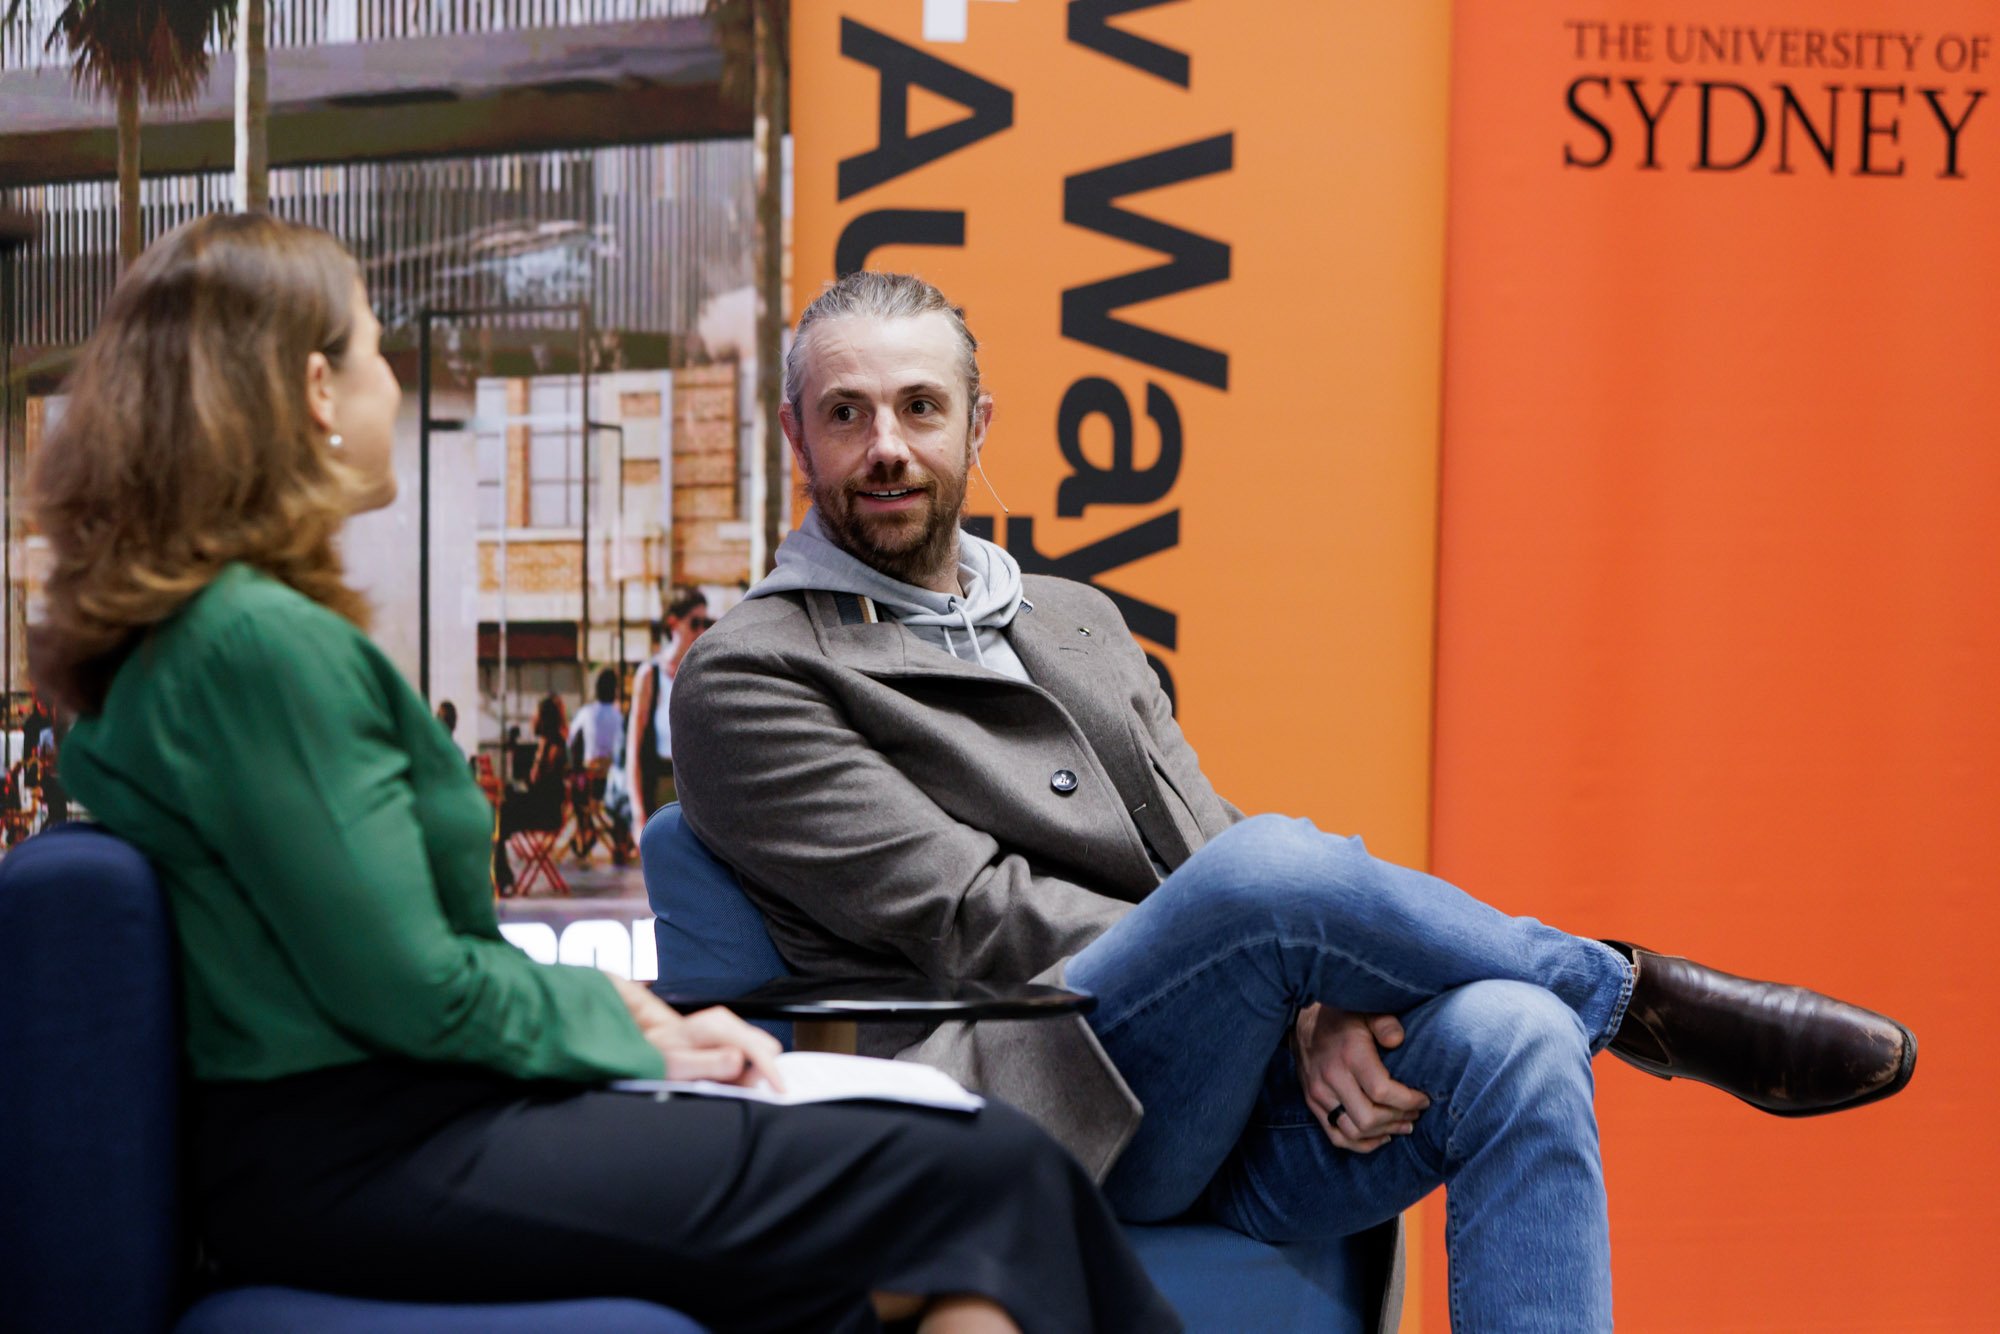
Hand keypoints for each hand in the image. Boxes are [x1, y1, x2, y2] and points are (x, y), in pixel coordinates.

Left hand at [609, 975, 785, 1091]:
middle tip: (733, 1089)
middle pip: (765, 1047)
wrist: (640, 1041)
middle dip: (758, 1072)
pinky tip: (721, 1077)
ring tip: (720, 1084)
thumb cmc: (653, 1052)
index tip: (778, 1092)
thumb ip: (707, 1064)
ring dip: (749, 1073)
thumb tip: (739, 1060)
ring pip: (759, 1052)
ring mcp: (728, 1028)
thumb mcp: (673, 1064)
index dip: (770, 1071)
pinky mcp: (728, 1037)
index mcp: (715, 1024)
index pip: (756, 1047)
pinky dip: (742, 1071)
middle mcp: (725, 1022)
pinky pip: (749, 1056)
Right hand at [1294, 1002, 1428, 1152]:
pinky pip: (1336, 1136)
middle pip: (1369, 1118)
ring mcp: (1319, 1094)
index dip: (1408, 1101)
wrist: (1303, 1022)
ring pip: (1354, 1132)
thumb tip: (1398, 1040)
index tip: (1424, 1099)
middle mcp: (1332, 1078)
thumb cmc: (1343, 1017)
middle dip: (1398, 1119)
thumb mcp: (1367, 1012)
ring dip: (1383, 1134)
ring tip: (1404, 1125)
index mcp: (1350, 1055)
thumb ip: (1386, 1024)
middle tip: (1416, 1114)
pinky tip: (1381, 1137)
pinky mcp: (1312, 1103)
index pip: (1381, 1092)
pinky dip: (1361, 1144)